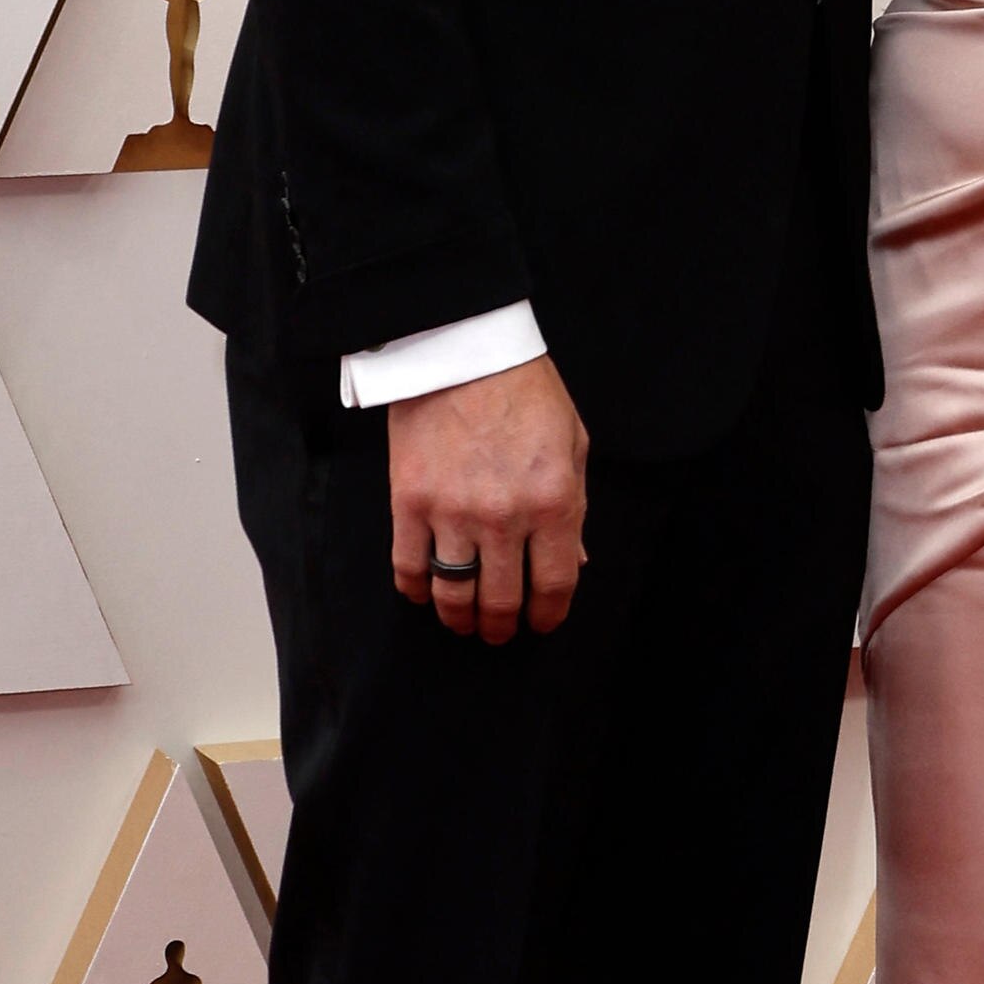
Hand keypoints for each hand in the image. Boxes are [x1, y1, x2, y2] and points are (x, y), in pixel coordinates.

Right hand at [390, 357, 589, 642]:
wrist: (463, 350)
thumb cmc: (525, 392)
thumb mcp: (572, 444)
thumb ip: (574, 508)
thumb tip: (573, 562)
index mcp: (555, 501)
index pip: (554, 584)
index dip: (548, 614)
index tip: (542, 623)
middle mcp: (505, 517)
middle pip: (502, 599)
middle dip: (502, 627)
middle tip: (500, 632)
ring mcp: (453, 513)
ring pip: (454, 594)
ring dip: (460, 618)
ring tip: (464, 621)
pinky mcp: (410, 502)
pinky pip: (409, 567)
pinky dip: (417, 591)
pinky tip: (425, 595)